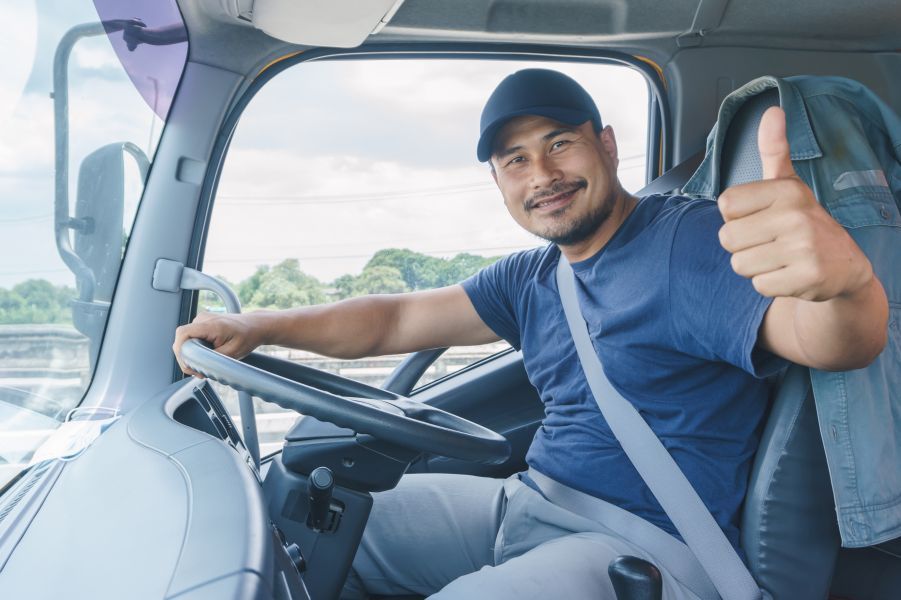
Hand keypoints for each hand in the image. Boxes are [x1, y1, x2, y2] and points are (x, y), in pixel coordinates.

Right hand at [172, 312, 267, 376]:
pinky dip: (195, 348)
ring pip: (186, 340)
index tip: (188, 365)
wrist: (255, 326)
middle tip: (198, 372)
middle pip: (182, 339)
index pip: (183, 334)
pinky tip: (204, 357)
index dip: (180, 351)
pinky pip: (192, 337)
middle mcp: (203, 319)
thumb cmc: (247, 337)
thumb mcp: (232, 353)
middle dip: (186, 358)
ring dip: (190, 354)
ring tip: (203, 366)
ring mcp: (202, 319)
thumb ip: (213, 359)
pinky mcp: (203, 323)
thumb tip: (197, 366)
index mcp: (210, 324)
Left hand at [717, 106, 872, 301]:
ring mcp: (804, 248)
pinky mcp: (807, 278)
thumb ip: (774, 150)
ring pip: (740, 264)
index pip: (725, 204)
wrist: (844, 266)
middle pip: (727, 238)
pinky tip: (789, 274)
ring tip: (779, 257)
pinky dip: (770, 284)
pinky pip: (759, 285)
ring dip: (755, 266)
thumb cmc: (804, 223)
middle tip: (769, 242)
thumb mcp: (789, 185)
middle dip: (742, 245)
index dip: (737, 216)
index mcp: (786, 191)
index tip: (760, 217)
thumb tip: (771, 111)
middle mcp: (796, 216)